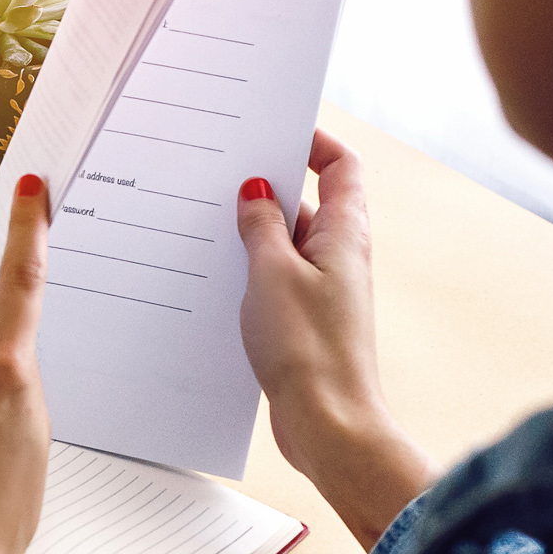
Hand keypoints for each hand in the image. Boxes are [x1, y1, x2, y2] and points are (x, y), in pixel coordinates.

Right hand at [237, 129, 437, 548]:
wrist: (328, 424)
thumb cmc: (309, 349)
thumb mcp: (272, 272)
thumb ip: (261, 224)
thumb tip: (256, 189)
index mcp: (344, 233)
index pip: (340, 166)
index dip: (312, 141)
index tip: (273, 130)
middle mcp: (340, 256)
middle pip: (309, 201)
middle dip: (268, 185)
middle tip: (223, 174)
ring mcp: (323, 290)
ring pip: (287, 243)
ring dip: (253, 232)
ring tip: (209, 224)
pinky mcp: (304, 320)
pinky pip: (276, 279)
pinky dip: (250, 270)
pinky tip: (217, 275)